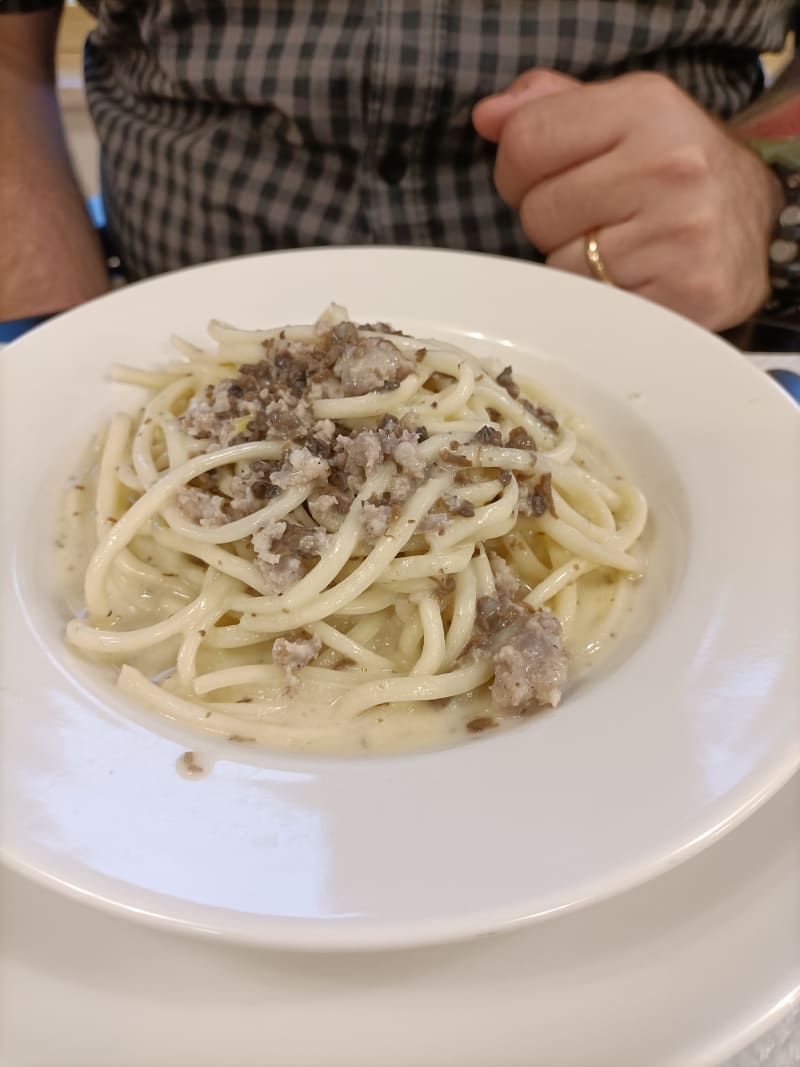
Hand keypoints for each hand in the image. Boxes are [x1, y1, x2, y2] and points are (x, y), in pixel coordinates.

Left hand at [473, 70, 783, 330]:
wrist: (753, 229)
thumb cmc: (673, 172)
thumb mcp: (624, 117)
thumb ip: (551, 108)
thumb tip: (488, 117)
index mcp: (647, 108)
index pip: (525, 143)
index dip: (518, 171)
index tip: (547, 180)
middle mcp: (668, 167)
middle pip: (538, 212)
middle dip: (552, 223)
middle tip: (596, 219)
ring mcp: (680, 235)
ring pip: (560, 267)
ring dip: (574, 267)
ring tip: (619, 249)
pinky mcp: (685, 295)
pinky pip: (593, 307)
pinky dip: (601, 301)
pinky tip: (633, 279)